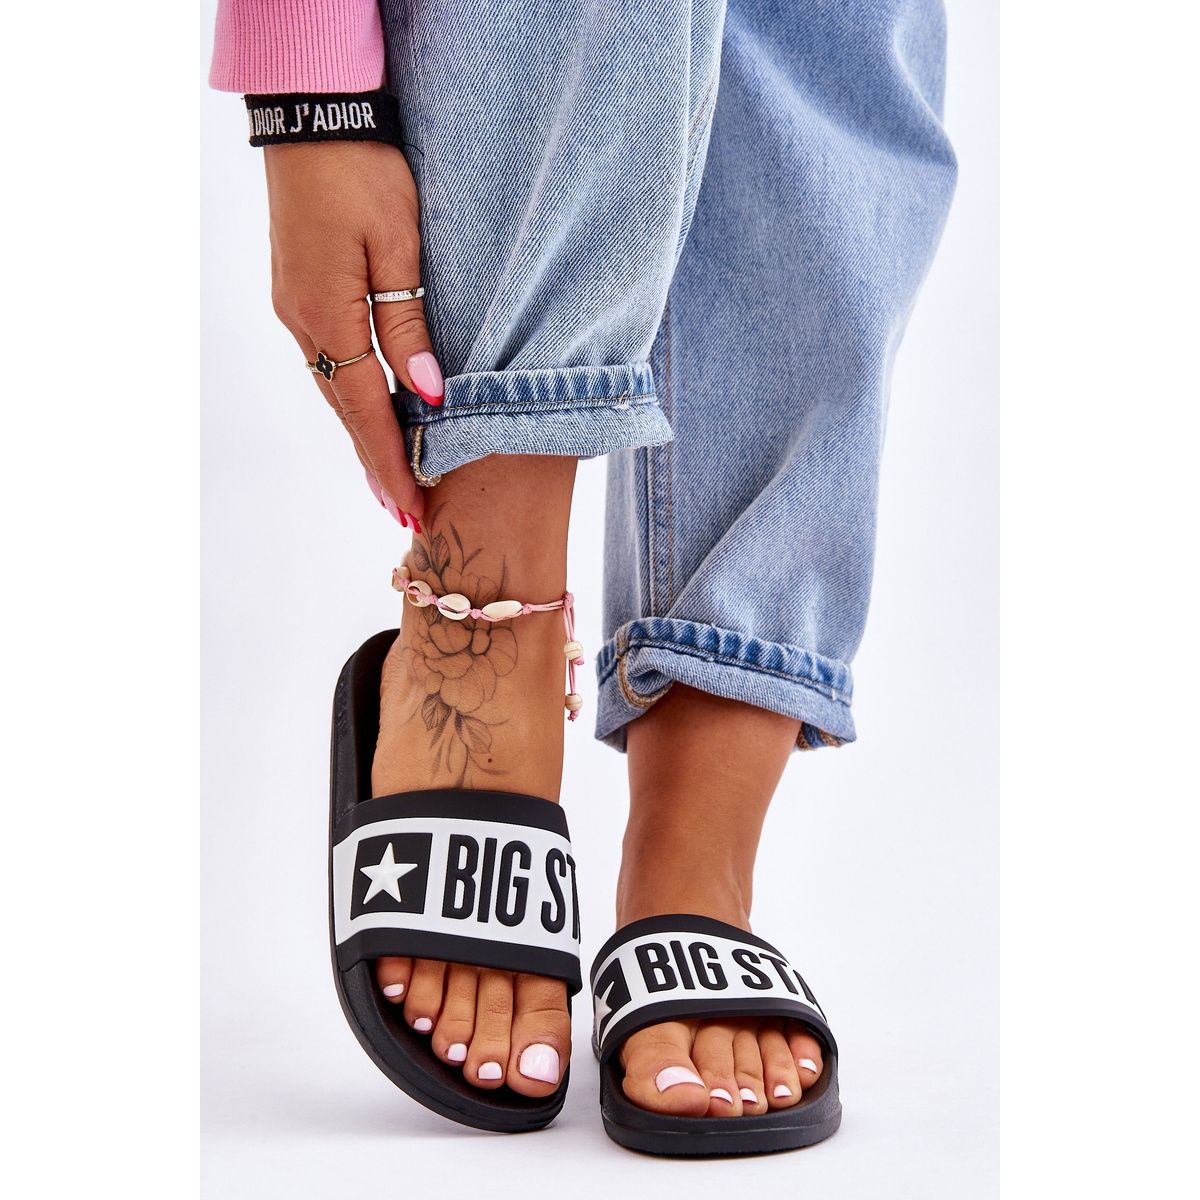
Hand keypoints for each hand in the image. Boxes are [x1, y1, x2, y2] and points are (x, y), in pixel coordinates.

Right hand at [265, 141, 442, 526]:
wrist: (315, 119)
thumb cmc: (365, 173)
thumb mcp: (398, 246)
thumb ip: (410, 325)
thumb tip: (428, 396)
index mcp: (325, 315)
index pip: (364, 409)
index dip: (390, 461)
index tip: (410, 507)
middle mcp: (302, 322)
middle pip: (344, 411)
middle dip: (377, 465)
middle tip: (404, 515)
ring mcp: (296, 309)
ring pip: (336, 390)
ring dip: (365, 438)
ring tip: (393, 482)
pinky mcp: (301, 295)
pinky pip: (331, 364)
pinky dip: (354, 401)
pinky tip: (372, 418)